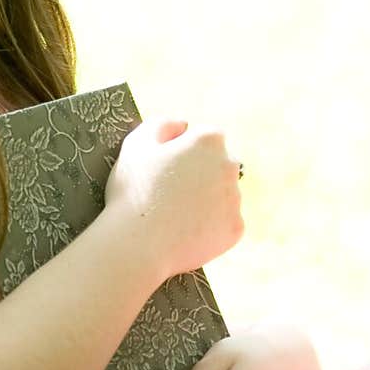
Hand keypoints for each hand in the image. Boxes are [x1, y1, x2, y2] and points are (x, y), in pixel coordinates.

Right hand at [104, 117, 243, 286]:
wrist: (137, 245)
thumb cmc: (134, 190)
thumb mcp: (136, 144)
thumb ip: (161, 124)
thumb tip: (183, 124)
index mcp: (208, 141)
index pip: (204, 137)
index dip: (182, 150)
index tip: (164, 166)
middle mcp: (230, 166)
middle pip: (218, 164)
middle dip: (199, 173)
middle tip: (168, 191)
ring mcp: (235, 200)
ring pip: (222, 194)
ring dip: (204, 200)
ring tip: (173, 214)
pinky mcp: (235, 229)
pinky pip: (223, 223)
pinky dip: (208, 227)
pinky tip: (184, 231)